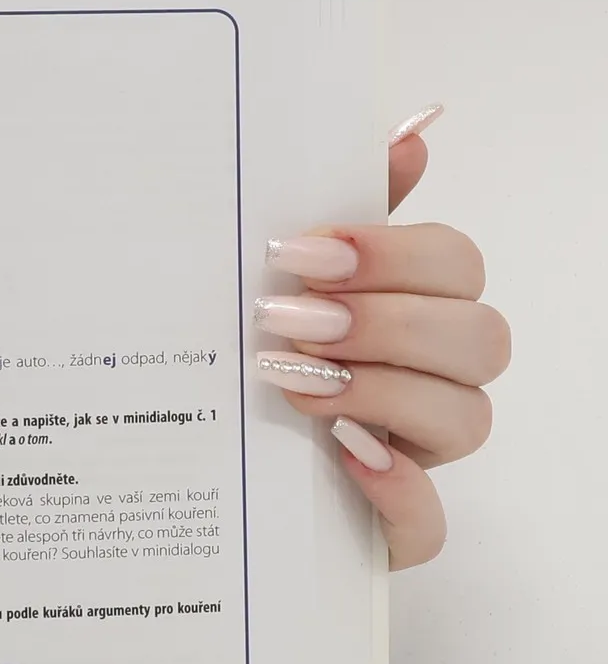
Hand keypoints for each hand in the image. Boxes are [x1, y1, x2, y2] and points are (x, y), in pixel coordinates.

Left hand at [254, 106, 508, 568]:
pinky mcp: (388, 533)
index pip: (456, 264)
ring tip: (292, 381)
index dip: (392, 252)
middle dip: (385, 321)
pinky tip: (343, 457)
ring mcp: (416, 459)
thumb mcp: (273, 283)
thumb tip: (411, 130)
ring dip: (383, 391)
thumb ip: (343, 208)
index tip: (302, 252)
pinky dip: (396, 493)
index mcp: (409, 314)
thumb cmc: (242, 364)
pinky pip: (428, 526)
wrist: (185, 480)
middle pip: (478, 339)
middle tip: (290, 320)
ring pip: (467, 421)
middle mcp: (428, 384)